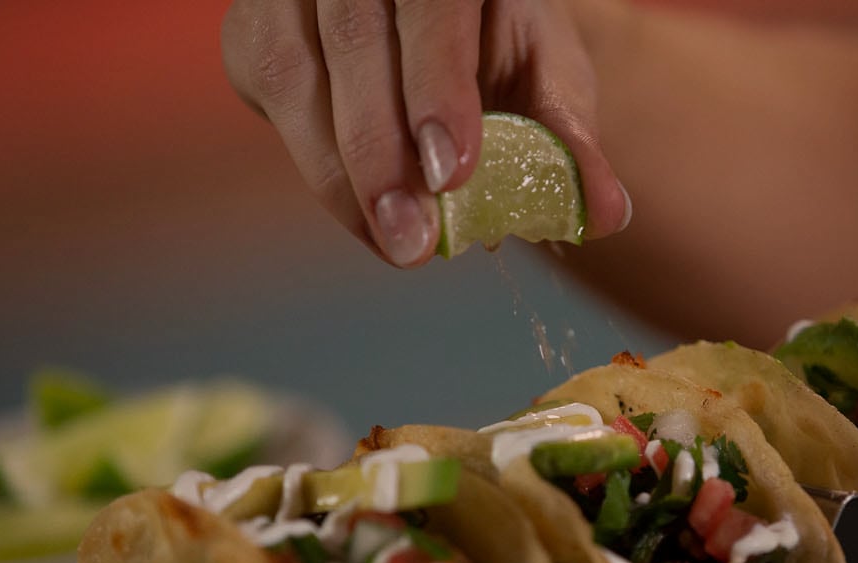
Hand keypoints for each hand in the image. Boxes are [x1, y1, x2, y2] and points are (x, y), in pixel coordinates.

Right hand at [221, 0, 630, 267]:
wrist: (435, 14)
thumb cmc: (496, 35)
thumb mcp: (545, 70)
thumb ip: (569, 137)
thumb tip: (605, 215)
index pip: (431, 2)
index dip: (437, 83)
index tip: (451, 174)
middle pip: (354, 37)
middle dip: (380, 150)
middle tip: (414, 243)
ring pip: (293, 69)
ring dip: (342, 171)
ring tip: (395, 243)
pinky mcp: (252, 26)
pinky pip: (271, 95)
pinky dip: (317, 164)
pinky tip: (363, 212)